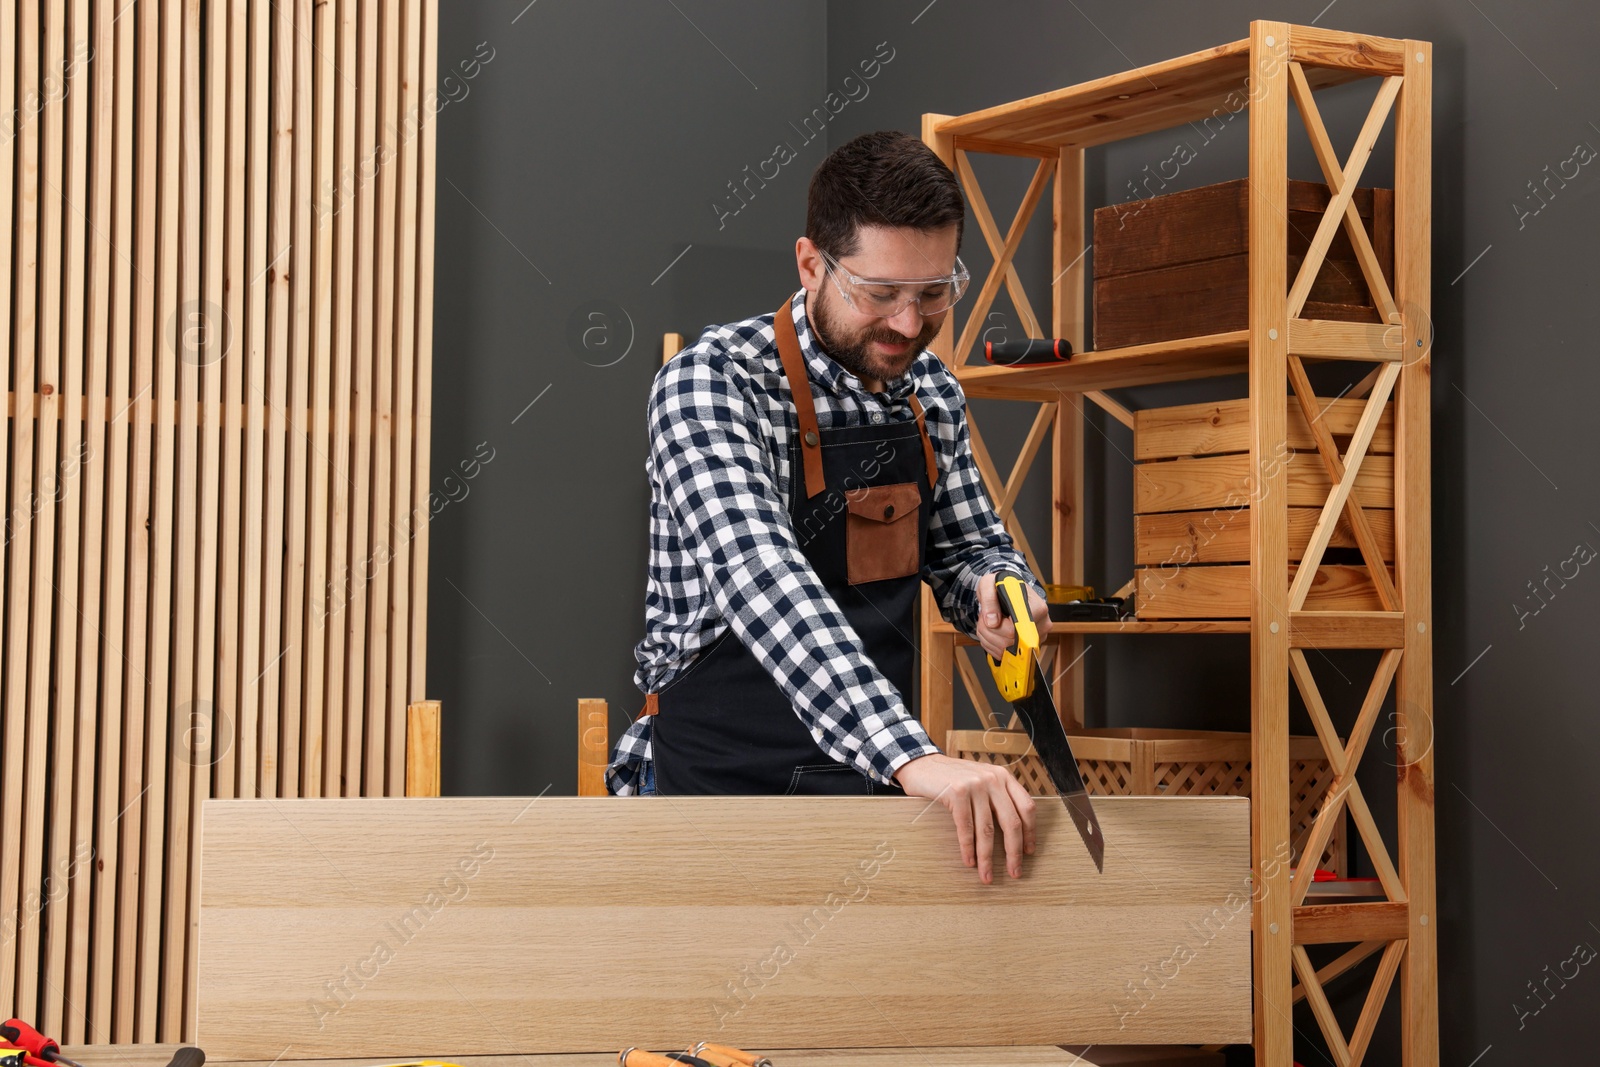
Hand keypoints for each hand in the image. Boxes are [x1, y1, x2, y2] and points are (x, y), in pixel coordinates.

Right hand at [893, 753, 1035, 882]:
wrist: (922, 765)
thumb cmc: (953, 778)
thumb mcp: (982, 780)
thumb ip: (998, 796)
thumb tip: (1015, 832)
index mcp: (1004, 777)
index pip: (1026, 807)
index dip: (1030, 832)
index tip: (1029, 852)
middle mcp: (993, 779)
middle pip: (1011, 822)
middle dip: (1014, 852)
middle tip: (1014, 872)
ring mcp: (975, 785)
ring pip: (987, 829)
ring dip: (987, 857)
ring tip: (986, 875)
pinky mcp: (957, 792)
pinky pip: (966, 827)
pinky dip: (967, 848)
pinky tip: (969, 861)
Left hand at [975, 571, 1051, 660]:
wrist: (1008, 589)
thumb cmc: (1001, 586)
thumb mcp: (989, 585)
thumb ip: (989, 600)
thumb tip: (992, 621)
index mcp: (1036, 607)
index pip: (1015, 629)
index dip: (998, 627)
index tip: (991, 620)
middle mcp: (1041, 623)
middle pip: (1009, 641)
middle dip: (990, 632)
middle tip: (985, 618)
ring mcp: (1037, 636)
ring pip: (1005, 650)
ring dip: (989, 638)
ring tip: (989, 623)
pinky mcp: (1029, 646)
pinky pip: (1005, 654)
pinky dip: (993, 645)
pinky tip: (993, 632)